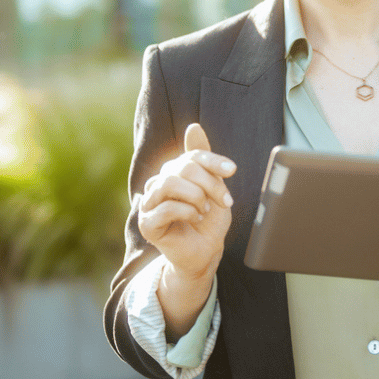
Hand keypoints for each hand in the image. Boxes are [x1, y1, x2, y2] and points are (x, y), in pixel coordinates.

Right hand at [138, 123, 235, 285]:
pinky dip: (186, 212)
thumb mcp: (213, 186)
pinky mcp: (146, 223)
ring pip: (169, 183)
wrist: (205, 252)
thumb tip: (193, 126)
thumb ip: (203, 158)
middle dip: (209, 183)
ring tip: (204, 210)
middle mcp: (158, 183)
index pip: (191, 156)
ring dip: (195, 196)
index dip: (213, 160)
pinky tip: (195, 219)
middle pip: (182, 167)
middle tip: (224, 201)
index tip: (232, 170)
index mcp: (173, 172)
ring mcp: (149, 203)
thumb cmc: (209, 219)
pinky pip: (164, 208)